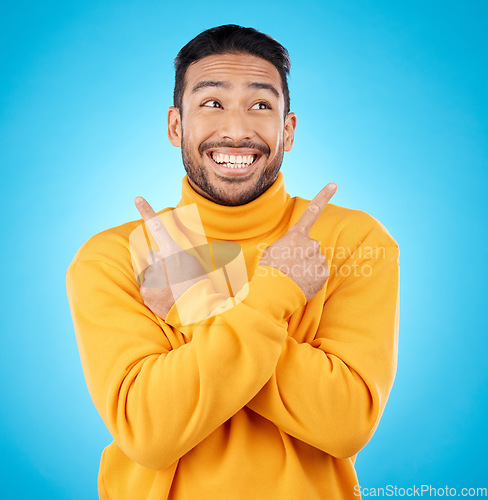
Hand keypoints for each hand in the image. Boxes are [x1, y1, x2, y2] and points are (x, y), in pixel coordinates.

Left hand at [135, 197, 206, 318]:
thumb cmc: (198, 285)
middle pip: (153, 256)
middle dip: (160, 264)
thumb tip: (154, 253)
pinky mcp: (145, 290)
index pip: (157, 228)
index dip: (147, 211)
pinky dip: (154, 293)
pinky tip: (165, 298)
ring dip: (158, 280)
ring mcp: (151, 275)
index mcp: (173, 251)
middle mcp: (160, 260)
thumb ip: (173, 255)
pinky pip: (146, 288)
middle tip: (175, 277)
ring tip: (173, 290)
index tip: (137, 198)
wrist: (197, 308)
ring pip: (150, 273)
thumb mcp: (192, 263)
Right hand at [258, 183, 336, 301]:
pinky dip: (313, 279)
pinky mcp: (323, 273)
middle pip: (312, 247)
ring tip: (294, 276)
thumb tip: (294, 253)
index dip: (323, 197)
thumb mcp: (272, 251)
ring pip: (316, 261)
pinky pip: (320, 274)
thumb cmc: (268, 271)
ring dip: (308, 268)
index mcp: (296, 235)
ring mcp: (318, 258)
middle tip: (291, 267)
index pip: (312, 212)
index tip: (334, 185)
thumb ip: (287, 246)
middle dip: (305, 256)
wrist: (274, 291)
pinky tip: (302, 283)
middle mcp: (310, 243)